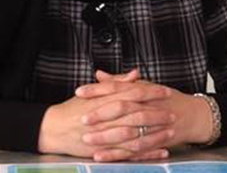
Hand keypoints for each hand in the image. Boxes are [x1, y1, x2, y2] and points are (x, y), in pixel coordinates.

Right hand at [38, 69, 173, 160]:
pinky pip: (130, 153)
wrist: (54, 128)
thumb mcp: (93, 92)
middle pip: (137, 114)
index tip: (165, 91)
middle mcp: (106, 117)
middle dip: (157, 114)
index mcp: (104, 99)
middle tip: (173, 112)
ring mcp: (106, 135)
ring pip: (136, 135)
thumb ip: (116, 82)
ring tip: (171, 132)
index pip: (132, 93)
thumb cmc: (73, 109)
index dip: (151, 92)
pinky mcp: (105, 151)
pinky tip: (160, 152)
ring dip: (155, 134)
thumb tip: (136, 74)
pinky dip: (147, 153)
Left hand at [76, 73, 214, 155]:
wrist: (193, 115)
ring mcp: (152, 125)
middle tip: (82, 118)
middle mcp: (147, 106)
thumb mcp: (143, 86)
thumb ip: (119, 82)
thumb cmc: (165, 99)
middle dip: (101, 114)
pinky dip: (118, 154)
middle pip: (122, 108)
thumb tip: (98, 75)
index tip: (80, 92)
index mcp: (142, 90)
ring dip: (106, 137)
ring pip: (127, 131)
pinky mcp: (154, 142)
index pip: (117, 87)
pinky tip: (102, 156)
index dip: (98, 90)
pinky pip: (134, 150)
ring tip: (87, 140)